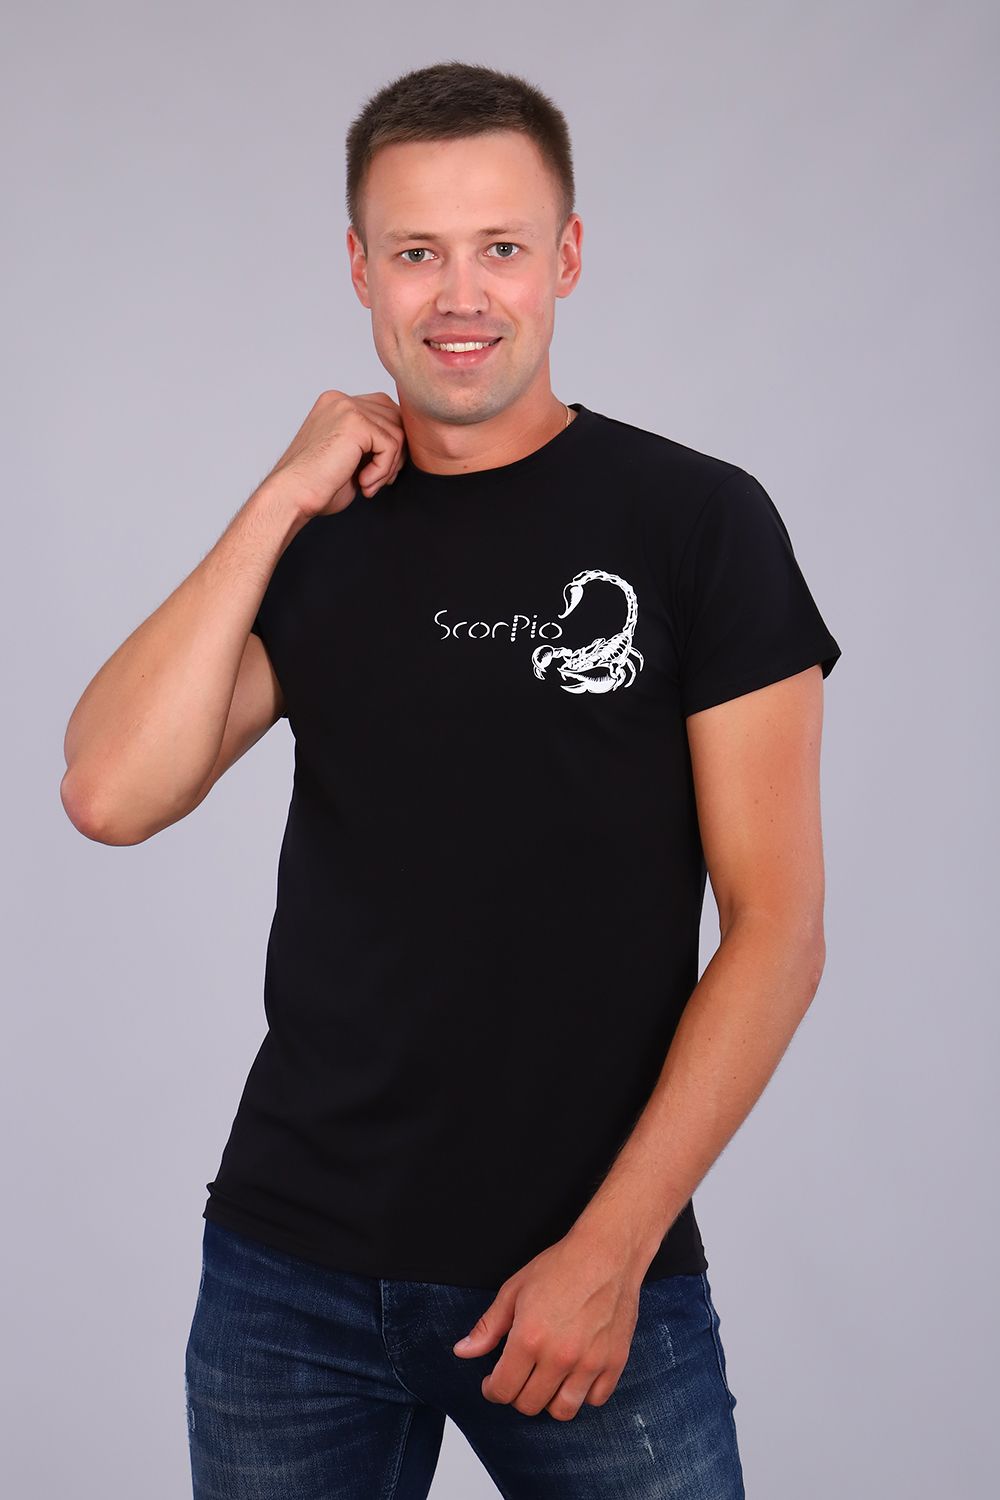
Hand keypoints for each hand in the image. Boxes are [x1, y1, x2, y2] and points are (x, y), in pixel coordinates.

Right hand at [261, 389, 407, 519]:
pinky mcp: (355, 423)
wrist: (292, 495)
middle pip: (395, 417)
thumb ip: (371, 441)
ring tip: (368, 485)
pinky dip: (383, 470)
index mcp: (336, 404)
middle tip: (377, 480)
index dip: (389, 444)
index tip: (377, 473)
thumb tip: (404, 442)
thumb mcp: (349, 456)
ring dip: (388, 467)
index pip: (384, 411)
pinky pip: (391, 445)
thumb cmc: (317, 485)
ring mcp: (347, 407)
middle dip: (395, 453)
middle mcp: (340, 400)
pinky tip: (364, 484)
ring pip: (397, 433)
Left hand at [452, 1231, 642, 1420]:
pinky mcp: (614, 1363)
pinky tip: (574, 1375)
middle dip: (517, 1394)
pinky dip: (582, 1394)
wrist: (607, 1253)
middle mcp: (559, 1356)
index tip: (493, 1383)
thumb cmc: (561, 1267)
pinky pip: (595, 1400)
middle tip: (519, 1377)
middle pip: (529, 1405)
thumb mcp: (514, 1290)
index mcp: (529, 1338)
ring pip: (562, 1411)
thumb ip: (488, 1327)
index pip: (503, 1390)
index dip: (492, 1389)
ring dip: (549, 1401)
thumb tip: (462, 1351)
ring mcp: (590, 1362)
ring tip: (546, 1380)